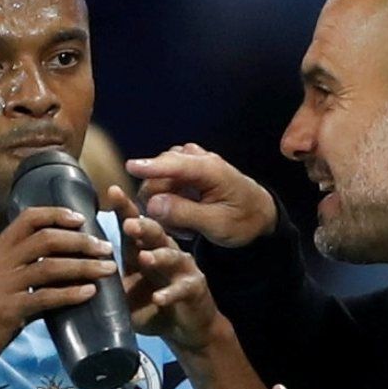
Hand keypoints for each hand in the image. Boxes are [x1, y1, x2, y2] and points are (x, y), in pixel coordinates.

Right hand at [0, 206, 117, 384]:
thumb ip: (23, 275)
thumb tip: (61, 270)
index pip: (27, 218)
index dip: (57, 214)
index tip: (82, 219)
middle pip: (46, 238)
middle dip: (81, 241)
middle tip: (106, 247)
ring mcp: (2, 286)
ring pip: (50, 265)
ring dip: (84, 265)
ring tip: (107, 269)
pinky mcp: (8, 311)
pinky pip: (45, 297)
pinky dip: (71, 293)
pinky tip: (90, 293)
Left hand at [108, 185, 220, 351]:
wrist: (184, 326)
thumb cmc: (150, 305)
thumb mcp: (123, 292)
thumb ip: (104, 281)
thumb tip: (68, 274)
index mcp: (142, 248)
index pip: (132, 224)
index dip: (124, 208)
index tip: (112, 191)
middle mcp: (164, 251)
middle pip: (154, 233)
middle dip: (142, 226)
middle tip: (129, 223)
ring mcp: (181, 268)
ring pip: (172, 256)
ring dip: (158, 256)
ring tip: (144, 257)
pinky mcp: (194, 288)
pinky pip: (182, 288)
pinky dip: (170, 293)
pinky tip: (158, 298)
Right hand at [126, 143, 276, 247]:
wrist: (258, 214)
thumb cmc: (243, 220)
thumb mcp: (217, 224)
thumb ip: (184, 213)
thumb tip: (152, 204)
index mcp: (210, 170)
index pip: (175, 164)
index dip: (151, 166)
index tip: (130, 167)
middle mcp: (198, 159)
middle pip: (159, 175)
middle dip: (159, 201)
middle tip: (179, 229)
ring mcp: (191, 163)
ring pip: (158, 180)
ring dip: (164, 204)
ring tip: (186, 225)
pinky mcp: (185, 170)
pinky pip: (163, 183)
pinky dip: (168, 201)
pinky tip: (183, 217)